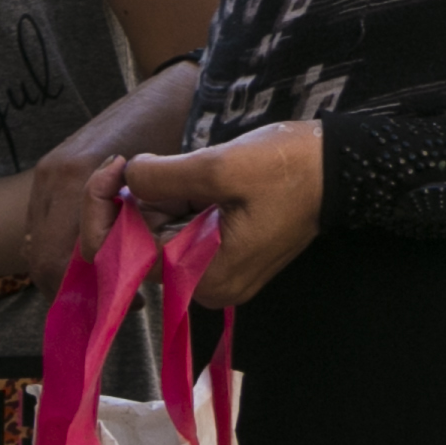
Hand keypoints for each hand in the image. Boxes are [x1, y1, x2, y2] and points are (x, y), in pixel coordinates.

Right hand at [24, 61, 199, 288]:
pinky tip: (98, 251)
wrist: (172, 93)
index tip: (131, 299)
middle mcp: (52, 178)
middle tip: (121, 296)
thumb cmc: (176, 137)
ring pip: (38, 245)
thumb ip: (131, 235)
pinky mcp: (49, 171)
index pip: (55, 261)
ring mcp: (45, 174)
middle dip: (76, 288)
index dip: (88, 290)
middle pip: (41, 259)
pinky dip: (63, 247)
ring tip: (111, 277)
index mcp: (75, 182)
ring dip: (69, 269)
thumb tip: (122, 282)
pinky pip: (43, 225)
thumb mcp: (164, 195)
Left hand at [122, 121, 323, 305]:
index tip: (115, 167)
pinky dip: (177, 200)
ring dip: (159, 196)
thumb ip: (162, 177)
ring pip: (156, 232)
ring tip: (192, 167)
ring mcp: (213, 270)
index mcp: (203, 277)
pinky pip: (179, 228)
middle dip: (135, 198)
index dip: (104, 209)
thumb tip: (125, 178)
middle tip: (152, 159)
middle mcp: (204, 285)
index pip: (121, 256)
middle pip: (136, 244)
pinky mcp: (221, 251)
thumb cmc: (290, 169)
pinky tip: (199, 178)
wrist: (342, 168)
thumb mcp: (221, 167)